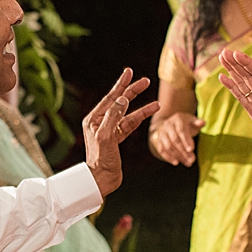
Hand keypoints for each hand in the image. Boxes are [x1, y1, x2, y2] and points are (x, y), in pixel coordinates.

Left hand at [83, 69, 158, 196]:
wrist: (101, 180)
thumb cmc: (101, 160)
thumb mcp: (106, 136)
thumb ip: (114, 116)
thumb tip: (123, 99)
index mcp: (94, 119)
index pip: (110, 97)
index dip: (121, 84)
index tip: (129, 71)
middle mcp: (100, 122)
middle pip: (120, 102)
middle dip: (133, 92)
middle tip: (145, 81)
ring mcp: (109, 130)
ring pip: (128, 114)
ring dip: (142, 108)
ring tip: (157, 103)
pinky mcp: (116, 139)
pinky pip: (130, 125)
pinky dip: (140, 119)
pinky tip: (150, 112)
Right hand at [149, 112, 203, 165]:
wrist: (171, 125)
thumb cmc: (186, 124)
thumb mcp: (192, 121)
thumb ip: (198, 123)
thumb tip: (203, 122)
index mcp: (178, 119)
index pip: (181, 130)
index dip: (186, 140)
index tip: (191, 149)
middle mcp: (168, 125)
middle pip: (175, 140)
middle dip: (183, 151)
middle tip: (192, 160)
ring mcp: (162, 133)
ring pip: (168, 146)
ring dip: (178, 156)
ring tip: (188, 163)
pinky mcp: (158, 141)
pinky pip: (162, 150)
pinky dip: (168, 157)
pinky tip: (176, 162)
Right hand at [217, 48, 251, 151]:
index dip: (247, 63)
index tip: (236, 54)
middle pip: (248, 74)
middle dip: (236, 63)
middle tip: (224, 51)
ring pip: (242, 82)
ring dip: (232, 70)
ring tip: (222, 58)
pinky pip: (240, 96)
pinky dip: (231, 86)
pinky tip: (223, 77)